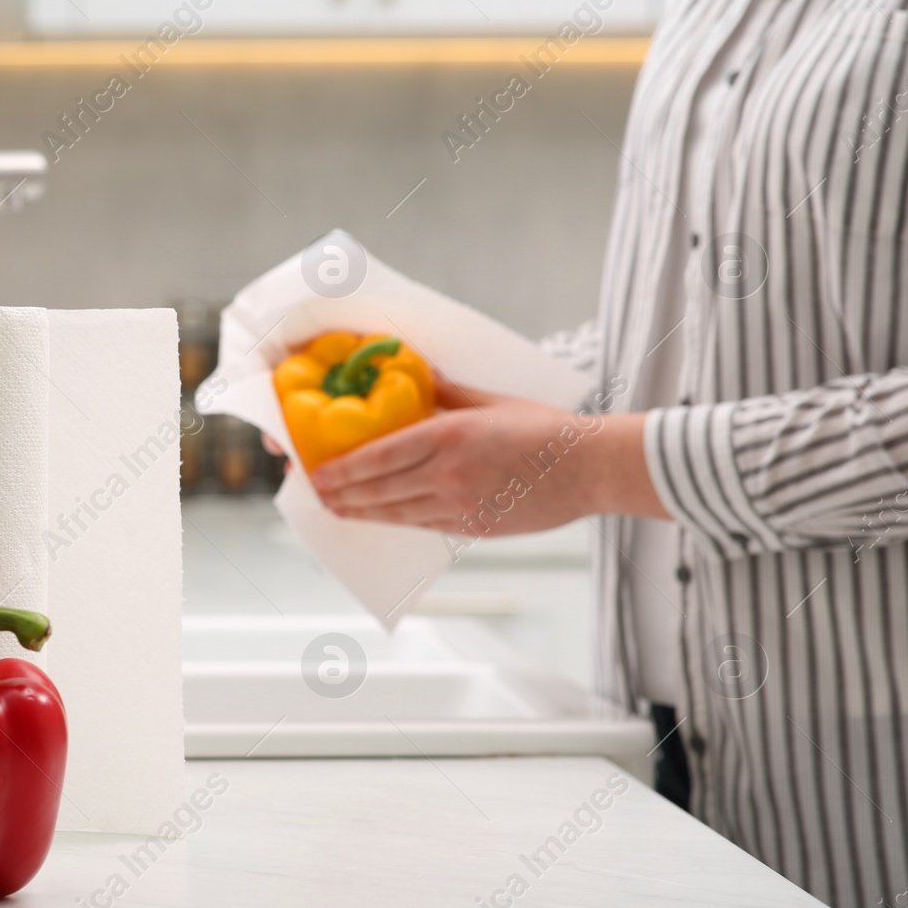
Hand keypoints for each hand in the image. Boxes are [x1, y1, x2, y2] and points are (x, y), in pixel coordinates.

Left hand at [308, 377, 667, 534]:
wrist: (589, 468)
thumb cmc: (545, 429)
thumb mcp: (488, 401)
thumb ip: (444, 394)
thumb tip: (414, 380)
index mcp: (448, 436)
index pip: (378, 457)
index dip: (343, 469)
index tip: (318, 473)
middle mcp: (447, 474)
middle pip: (379, 490)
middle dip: (342, 494)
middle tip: (317, 495)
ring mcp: (460, 505)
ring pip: (396, 514)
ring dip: (362, 513)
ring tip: (339, 510)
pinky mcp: (473, 526)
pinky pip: (423, 525)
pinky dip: (396, 521)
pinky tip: (382, 517)